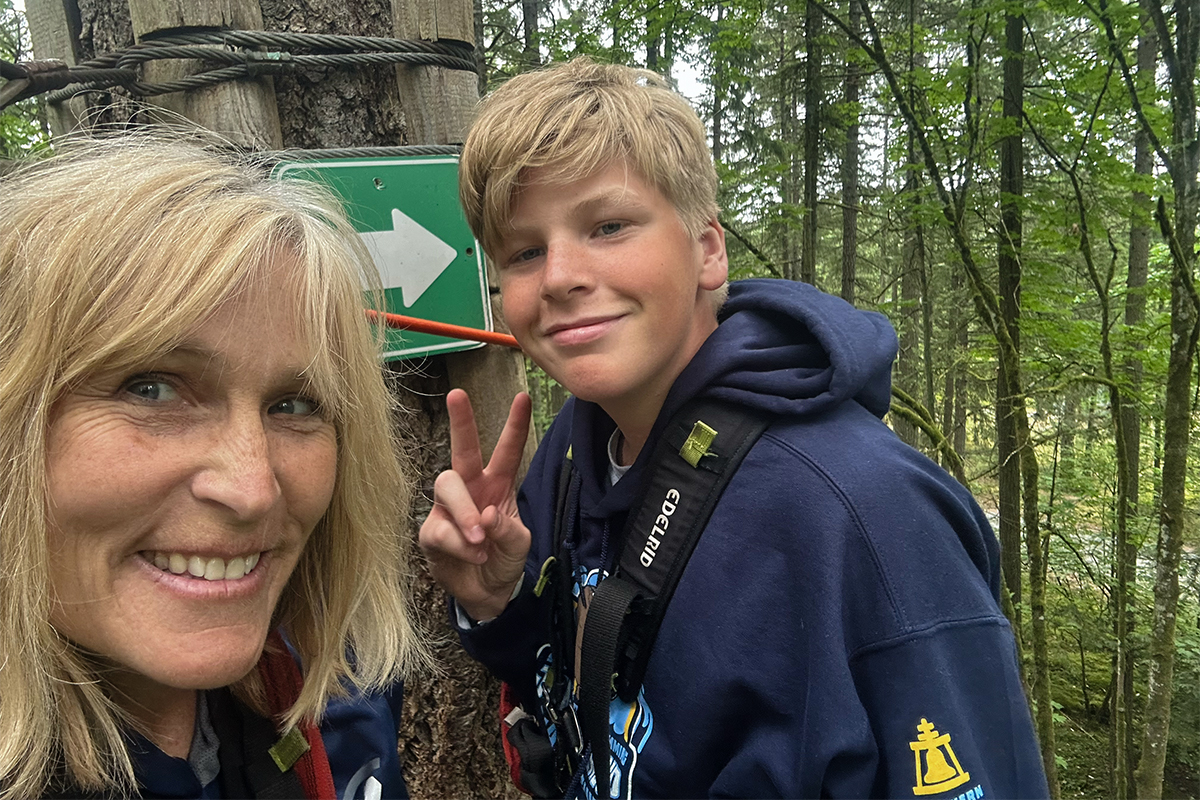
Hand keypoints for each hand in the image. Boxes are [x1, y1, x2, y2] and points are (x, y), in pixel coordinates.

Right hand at [419, 389, 532, 621]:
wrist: (487, 594)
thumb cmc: (503, 559)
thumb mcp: (518, 545)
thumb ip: (508, 530)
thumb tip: (487, 515)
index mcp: (498, 485)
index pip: (507, 452)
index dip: (514, 426)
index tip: (522, 397)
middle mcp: (470, 489)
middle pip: (462, 451)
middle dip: (461, 422)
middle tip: (458, 394)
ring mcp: (448, 508)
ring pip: (448, 486)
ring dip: (466, 512)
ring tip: (480, 538)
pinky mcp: (432, 531)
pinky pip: (441, 529)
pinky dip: (459, 544)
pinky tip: (472, 554)